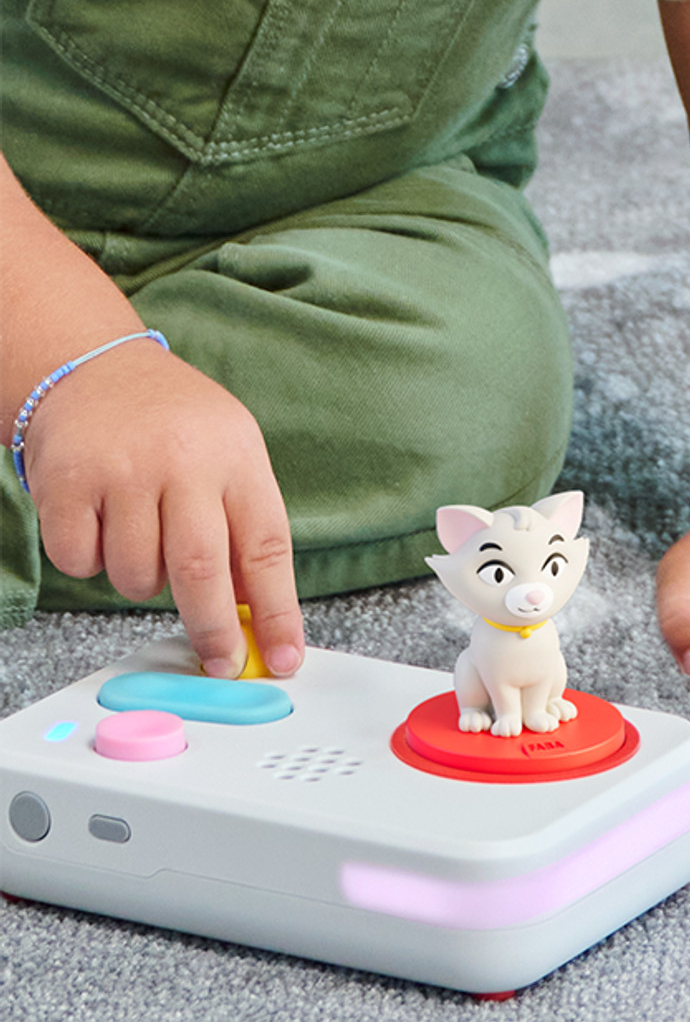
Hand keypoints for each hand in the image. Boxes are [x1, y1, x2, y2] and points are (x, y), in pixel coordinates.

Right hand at [23, 337, 304, 677]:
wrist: (97, 368)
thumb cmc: (177, 425)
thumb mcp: (231, 458)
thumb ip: (245, 530)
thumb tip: (256, 614)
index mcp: (238, 456)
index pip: (267, 547)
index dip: (278, 612)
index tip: (284, 659)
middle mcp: (183, 460)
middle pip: (202, 571)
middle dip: (214, 630)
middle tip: (219, 660)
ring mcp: (122, 469)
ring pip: (138, 577)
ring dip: (143, 583)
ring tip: (144, 538)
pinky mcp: (66, 481)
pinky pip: (81, 562)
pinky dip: (92, 562)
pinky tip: (101, 521)